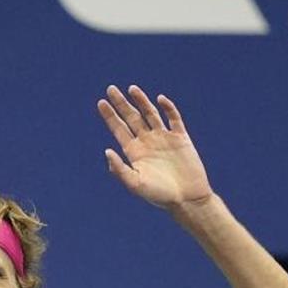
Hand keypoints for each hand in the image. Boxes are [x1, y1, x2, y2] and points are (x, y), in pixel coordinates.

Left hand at [96, 85, 212, 211]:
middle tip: (110, 88)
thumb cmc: (159, 195)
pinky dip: (168, 108)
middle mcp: (147, 142)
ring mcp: (164, 138)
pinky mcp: (181, 138)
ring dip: (142, 101)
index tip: (101, 102)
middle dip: (121, 104)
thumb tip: (107, 150)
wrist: (187, 199)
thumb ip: (120, 169)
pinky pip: (174, 119)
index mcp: (134, 152)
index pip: (119, 129)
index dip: (110, 116)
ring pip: (150, 114)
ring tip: (132, 88)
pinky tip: (159, 99)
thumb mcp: (135, 184)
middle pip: (131, 118)